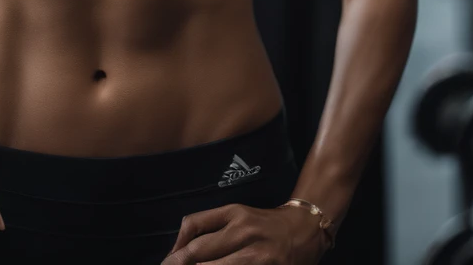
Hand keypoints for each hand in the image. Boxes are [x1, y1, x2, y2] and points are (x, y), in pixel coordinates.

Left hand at [161, 201, 326, 263]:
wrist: (305, 229)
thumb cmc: (264, 223)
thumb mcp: (237, 214)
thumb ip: (210, 225)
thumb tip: (180, 248)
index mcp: (234, 213)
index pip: (195, 226)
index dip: (176, 247)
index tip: (167, 262)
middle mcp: (244, 232)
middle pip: (201, 252)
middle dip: (180, 264)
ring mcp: (257, 256)